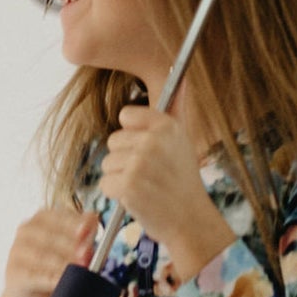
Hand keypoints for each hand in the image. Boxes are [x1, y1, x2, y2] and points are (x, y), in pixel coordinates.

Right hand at [0, 204, 98, 296]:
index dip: (74, 223)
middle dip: (71, 245)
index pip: (58, 216)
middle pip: (50, 236)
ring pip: (42, 256)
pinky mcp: (14, 274)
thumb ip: (83, 233)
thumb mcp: (72, 247)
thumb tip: (93, 218)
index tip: (88, 230)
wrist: (32, 296)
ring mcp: (17, 252)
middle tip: (87, 254)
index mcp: (41, 219)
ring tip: (79, 270)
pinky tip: (61, 282)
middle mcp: (26, 232)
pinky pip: (34, 275)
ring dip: (63, 263)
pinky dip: (49, 278)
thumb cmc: (54, 266)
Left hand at [100, 104, 236, 282]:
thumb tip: (180, 75)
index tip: (147, 150)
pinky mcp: (128, 185)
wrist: (190, 220)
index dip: (132, 135)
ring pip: (108, 163)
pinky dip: (117, 194)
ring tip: (145, 187)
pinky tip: (138, 198)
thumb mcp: (183, 140)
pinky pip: (106, 183)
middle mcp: (153, 141)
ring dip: (121, 178)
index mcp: (166, 126)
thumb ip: (176, 108)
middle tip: (149, 175)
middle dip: (125, 159)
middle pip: (114, 141)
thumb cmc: (183, 181)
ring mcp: (139, 163)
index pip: (126, 115)